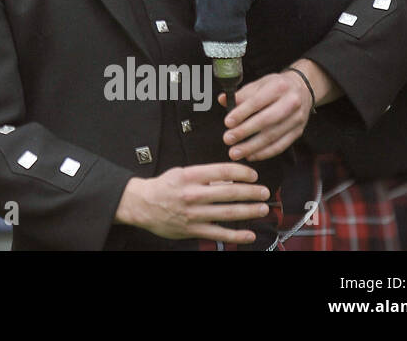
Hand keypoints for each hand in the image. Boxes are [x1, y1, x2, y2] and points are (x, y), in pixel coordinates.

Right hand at [114, 163, 271, 242]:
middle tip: (264, 192)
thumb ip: (205, 176)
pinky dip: (236, 235)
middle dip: (251, 192)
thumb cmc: (163, 187)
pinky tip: (249, 234)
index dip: (242, 172)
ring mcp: (194, 213)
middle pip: (229, 192)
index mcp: (190, 175)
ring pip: (228, 212)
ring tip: (262, 208)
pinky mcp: (193, 229)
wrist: (141, 204)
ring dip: (249, 211)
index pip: (222, 171)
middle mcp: (193, 194)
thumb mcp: (182, 173)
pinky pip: (219, 233)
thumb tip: (230, 179)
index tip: (253, 175)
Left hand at [218, 64, 319, 161]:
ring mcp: (296, 119)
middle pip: (266, 120)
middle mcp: (291, 102)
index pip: (257, 101)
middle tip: (228, 139)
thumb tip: (223, 100)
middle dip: (245, 132)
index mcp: (279, 87)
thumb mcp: (259, 84)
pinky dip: (264, 153)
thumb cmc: (277, 87)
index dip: (241, 113)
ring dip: (252, 147)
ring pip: (273, 136)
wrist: (302, 89)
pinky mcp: (298, 132)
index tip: (228, 122)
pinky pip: (281, 146)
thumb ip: (241, 94)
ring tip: (235, 152)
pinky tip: (251, 155)